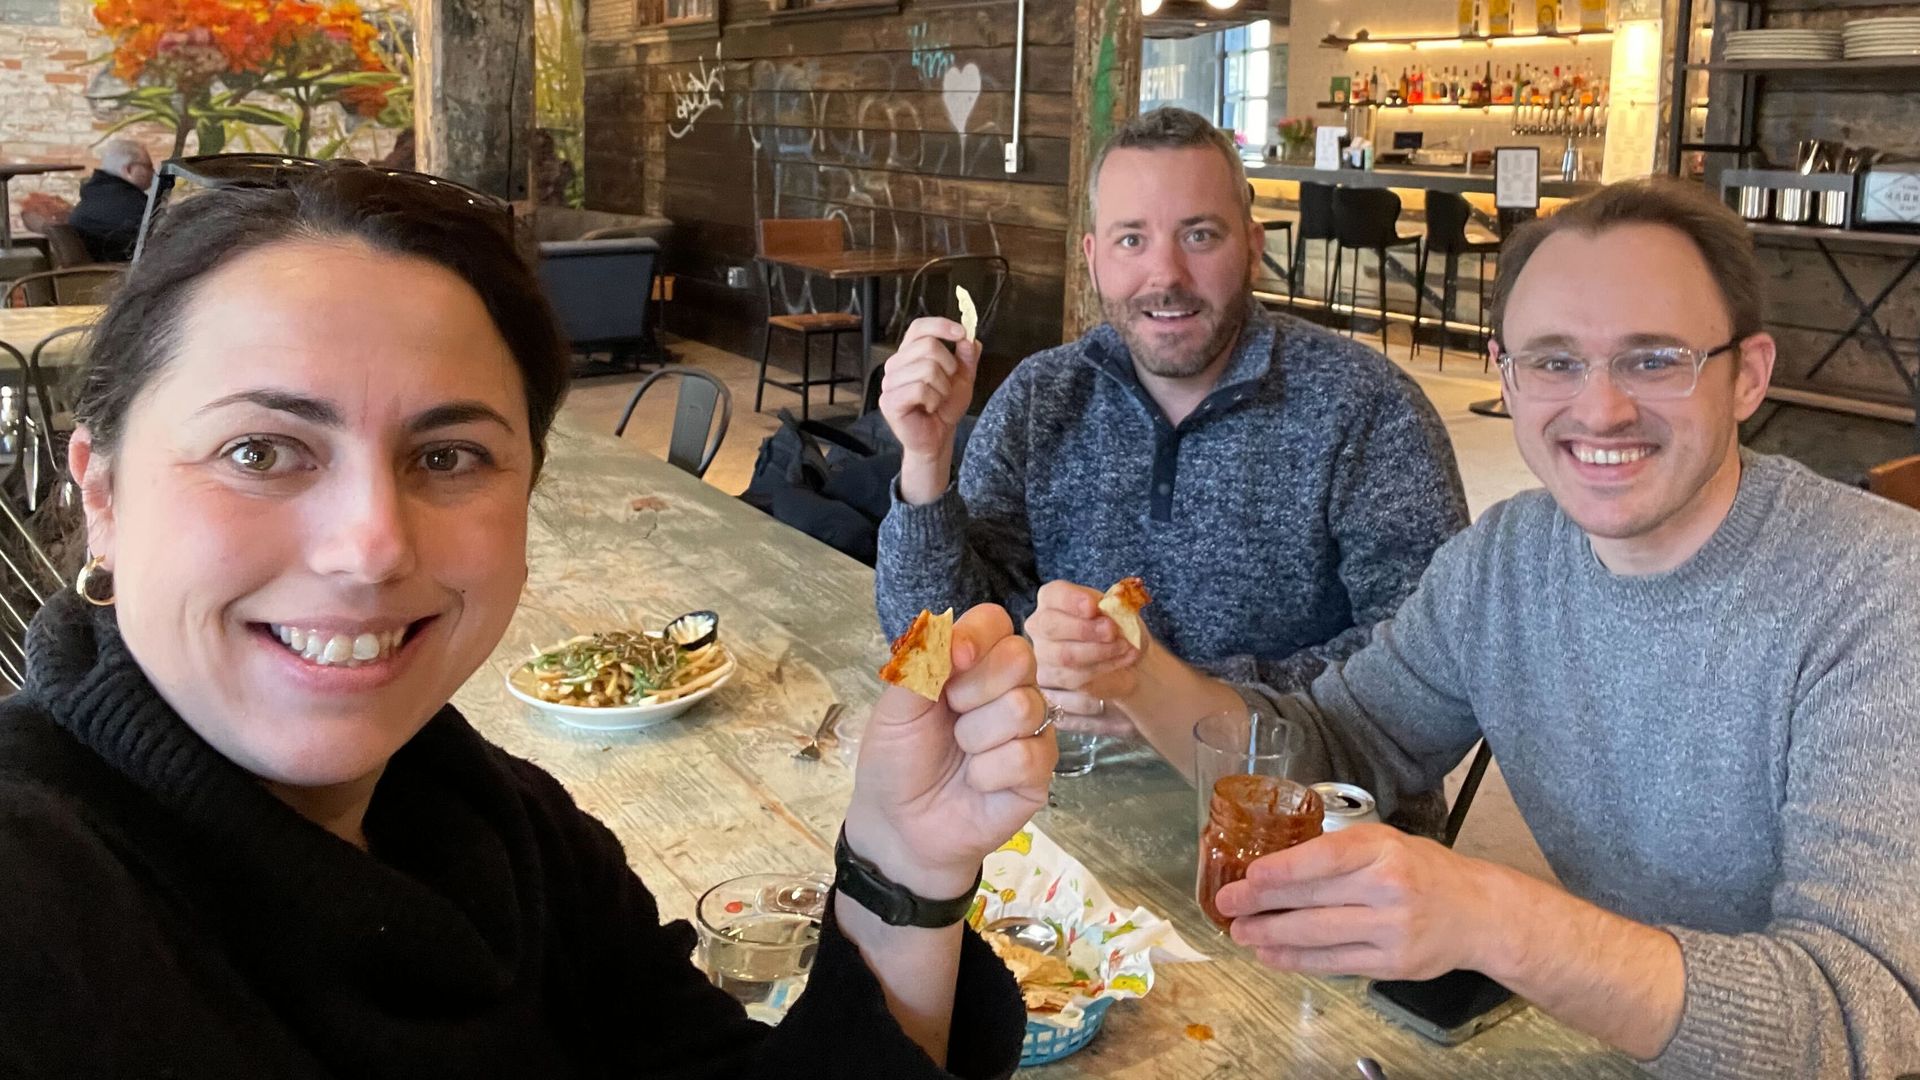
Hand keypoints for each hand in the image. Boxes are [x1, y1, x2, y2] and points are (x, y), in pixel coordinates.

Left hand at [844, 604, 1054, 897]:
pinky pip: (1027, 754)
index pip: (994, 622)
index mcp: (972, 664)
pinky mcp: (1039, 771)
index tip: (951, 662)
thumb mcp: (895, 708)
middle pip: (1020, 656)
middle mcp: (1008, 688)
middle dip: (974, 690)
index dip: (977, 636)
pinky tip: (976, 783)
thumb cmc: (897, 761)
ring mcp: (1029, 729)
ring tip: (960, 754)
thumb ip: (920, 665)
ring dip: (976, 736)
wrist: (900, 826)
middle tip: (950, 717)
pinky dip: (989, 772)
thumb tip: (956, 638)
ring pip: (1024, 706)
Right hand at [878, 317, 980, 462]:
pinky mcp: (889, 401)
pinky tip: (928, 408)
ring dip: (942, 388)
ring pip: (926, 368)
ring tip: (937, 399)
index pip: (920, 327)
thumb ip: (967, 357)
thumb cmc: (945, 407)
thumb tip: (970, 338)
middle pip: (928, 345)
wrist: (937, 437)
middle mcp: (895, 364)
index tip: (962, 334)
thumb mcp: (963, 379)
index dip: (941, 325)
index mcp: (910, 353)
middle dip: (949, 366)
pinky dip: (933, 400)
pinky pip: (919, 389)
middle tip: (946, 385)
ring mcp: (889, 382)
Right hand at [1027, 580, 1141, 737]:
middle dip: (1085, 629)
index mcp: (1054, 600)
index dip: (1071, 600)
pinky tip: (1120, 662)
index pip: (1053, 595)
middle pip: (1051, 626)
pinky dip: (1102, 670)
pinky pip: (1073, 678)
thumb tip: (1110, 607)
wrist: (1127, 660)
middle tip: (1112, 631)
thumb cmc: (1119, 630)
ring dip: (1099, 652)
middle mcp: (1040, 626)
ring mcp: (1042, 656)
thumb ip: (1115, 606)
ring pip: (1064, 655)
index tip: (1093, 607)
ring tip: (1124, 648)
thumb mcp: (1122, 611)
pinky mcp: (1052, 682)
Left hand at [1214, 825, 1500, 981]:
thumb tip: (1274, 865)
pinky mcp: (1392, 964)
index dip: (1283, 868)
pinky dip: (1297, 960)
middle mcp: (1389, 889)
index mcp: (1384, 850)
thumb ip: (1339, 852)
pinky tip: (1272, 954)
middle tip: (1228, 904)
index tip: (1249, 875)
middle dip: (1262, 903)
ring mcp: (1392, 930)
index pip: (1326, 857)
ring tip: (1241, 932)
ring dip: (1272, 936)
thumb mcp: (1385, 843)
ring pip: (1319, 935)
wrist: (1477, 913)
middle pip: (1314, 898)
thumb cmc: (1421, 870)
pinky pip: (1334, 964)